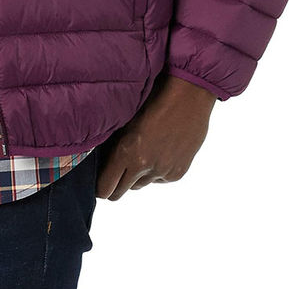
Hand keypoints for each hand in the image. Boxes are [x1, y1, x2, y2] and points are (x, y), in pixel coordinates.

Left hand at [96, 74, 216, 199]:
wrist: (189, 96)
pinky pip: (158, 179)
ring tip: (141, 152)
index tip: (99, 179)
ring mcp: (162, 171)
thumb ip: (114, 142)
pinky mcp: (177, 173)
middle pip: (120, 192)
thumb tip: (102, 158)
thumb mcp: (126, 118)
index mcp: (126, 152)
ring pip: (140, 184)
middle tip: (115, 171)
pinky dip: (156, 170)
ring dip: (137, 175)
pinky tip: (159, 150)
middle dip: (115, 184)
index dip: (100, 186)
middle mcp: (144, 166)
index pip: (105, 188)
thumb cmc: (153, 98)